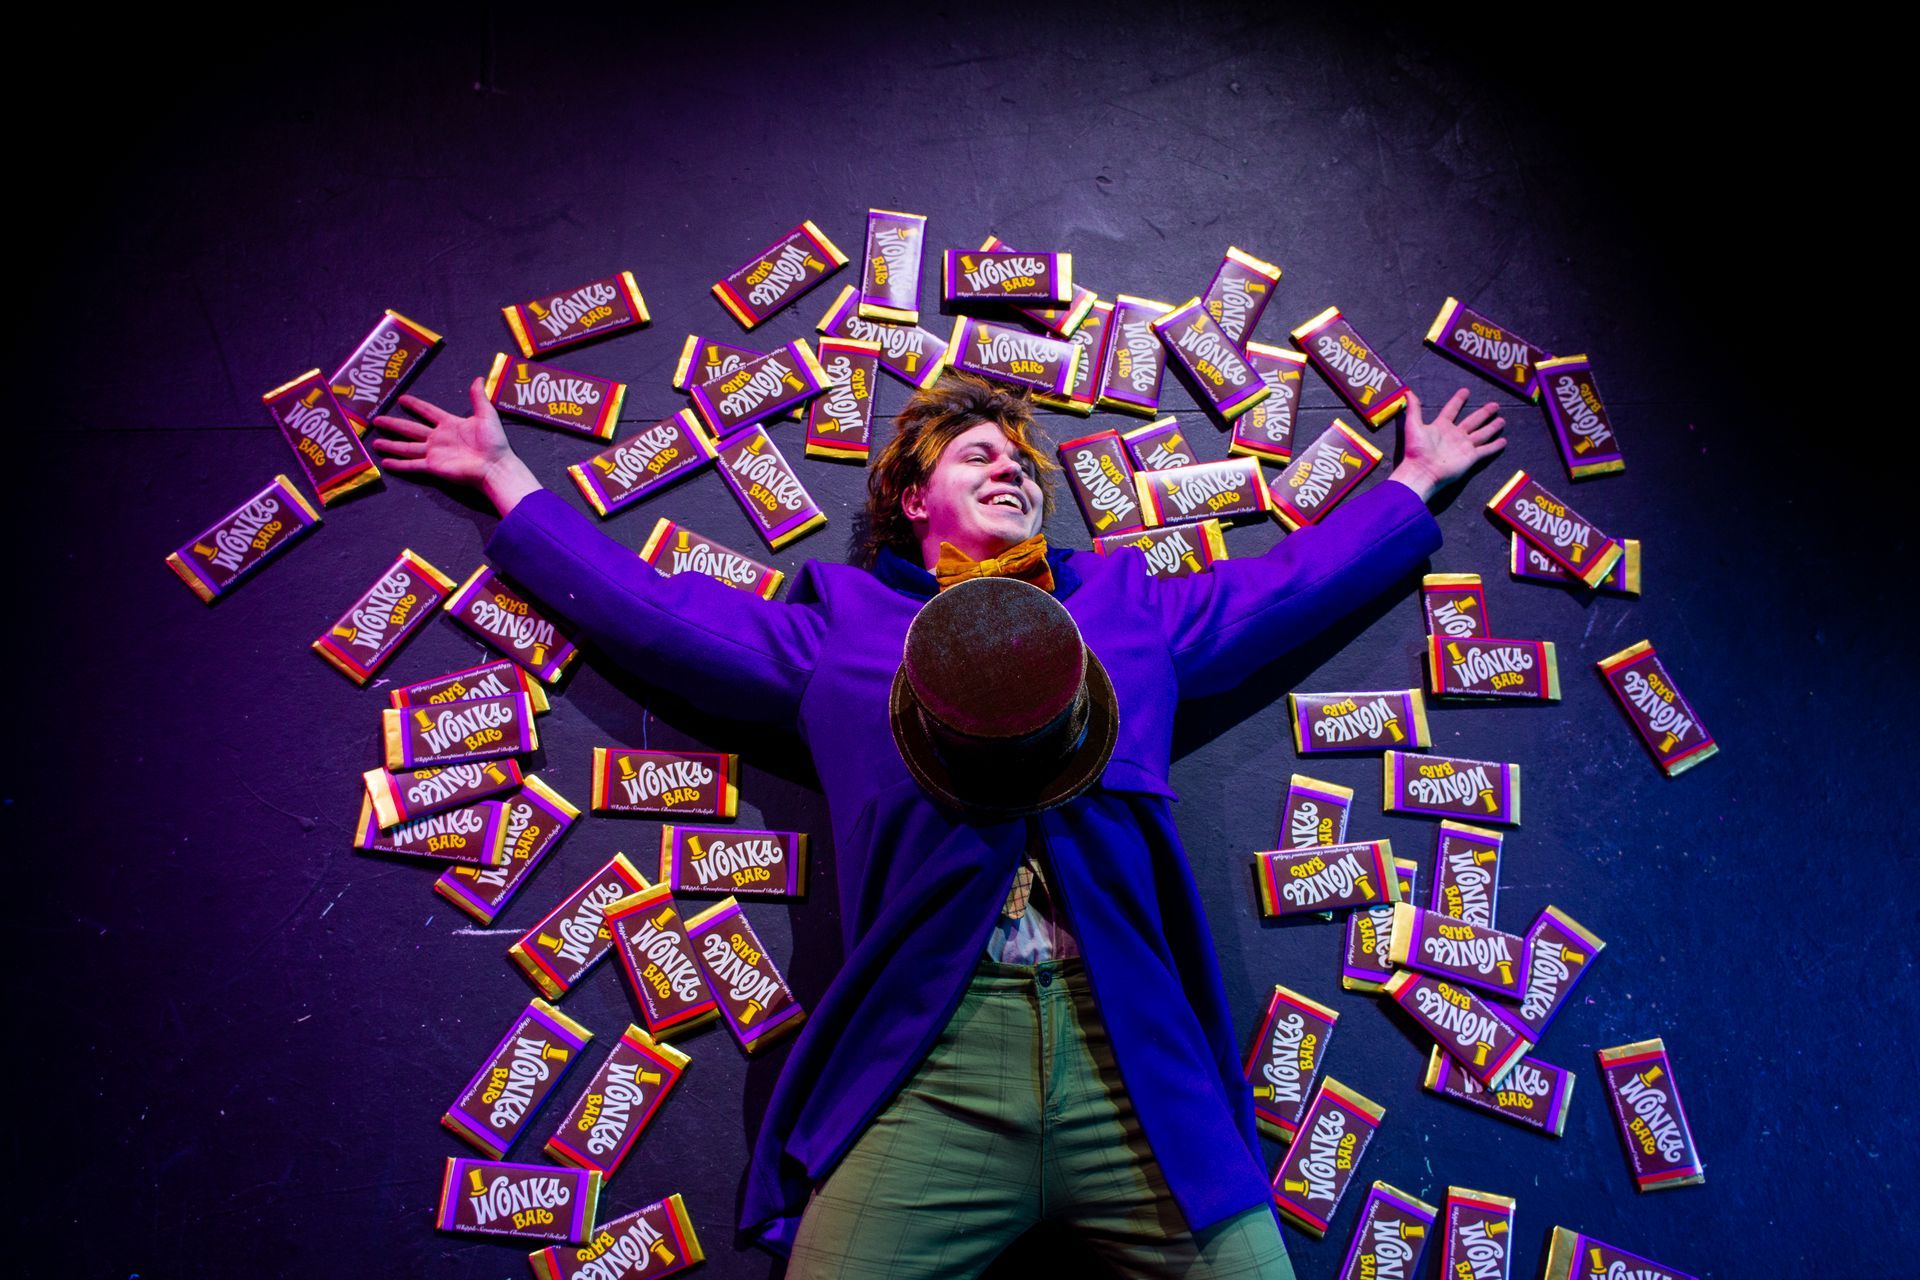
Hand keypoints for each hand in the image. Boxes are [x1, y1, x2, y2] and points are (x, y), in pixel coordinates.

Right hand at [370, 378, 542, 515]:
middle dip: (394, 424)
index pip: (428, 412)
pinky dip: (398, 464)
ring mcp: (434, 453)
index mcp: (449, 424)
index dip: (415, 405)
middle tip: (377, 420)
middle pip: (410, 429)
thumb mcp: (486, 415)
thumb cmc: (493, 441)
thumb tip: (477, 378)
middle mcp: (438, 438)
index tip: (402, 398)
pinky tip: (384, 463)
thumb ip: (478, 398)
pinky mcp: (433, 467)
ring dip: (391, 445)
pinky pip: (412, 465)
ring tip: (375, 443)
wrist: (495, 465)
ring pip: (406, 447)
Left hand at [1389, 388, 1507, 501]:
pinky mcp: (1471, 457)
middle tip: (1495, 405)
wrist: (1422, 471)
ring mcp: (1464, 446)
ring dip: (1492, 427)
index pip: (1452, 410)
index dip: (1458, 400)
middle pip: (1473, 420)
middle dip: (1484, 413)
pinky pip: (1485, 450)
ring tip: (1502, 420)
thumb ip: (1414, 409)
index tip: (1465, 391)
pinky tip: (1503, 441)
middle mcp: (1455, 435)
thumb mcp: (1413, 425)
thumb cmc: (1417, 450)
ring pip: (1482, 433)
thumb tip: (1408, 392)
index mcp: (1441, 426)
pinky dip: (1495, 446)